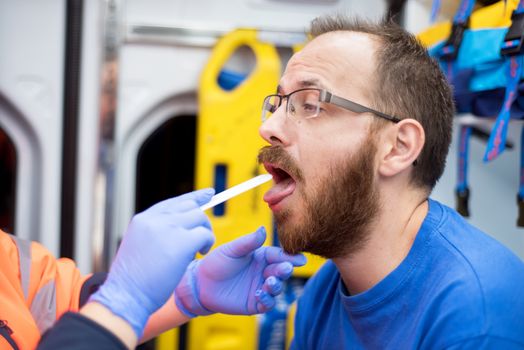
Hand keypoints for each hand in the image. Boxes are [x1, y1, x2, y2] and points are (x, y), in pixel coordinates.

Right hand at [89, 189, 214, 336]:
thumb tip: (184, 229)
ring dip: (205, 233)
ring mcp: (167, 229)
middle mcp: (154, 220)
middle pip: (190, 207)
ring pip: (200, 218)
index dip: (194, 197)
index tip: (209, 194)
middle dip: (201, 221)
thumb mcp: (140, 248)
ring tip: (200, 250)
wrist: (125, 297)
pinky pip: (205, 234)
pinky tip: (200, 254)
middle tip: (203, 239)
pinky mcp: (181, 242)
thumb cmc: (133, 282)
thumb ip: (157, 234)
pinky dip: (207, 243)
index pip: (173, 202)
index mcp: (142, 220)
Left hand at [174, 227, 306, 316]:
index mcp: (262, 256)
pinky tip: (259, 294)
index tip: (300, 259)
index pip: (279, 256)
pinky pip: (267, 304)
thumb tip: (263, 229)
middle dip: (285, 270)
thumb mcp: (232, 249)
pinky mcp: (255, 304)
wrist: (201, 283)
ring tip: (269, 281)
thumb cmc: (217, 262)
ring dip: (276, 285)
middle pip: (281, 272)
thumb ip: (248, 242)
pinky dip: (267, 300)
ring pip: (277, 288)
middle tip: (285, 269)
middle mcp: (264, 272)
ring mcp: (261, 287)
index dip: (290, 257)